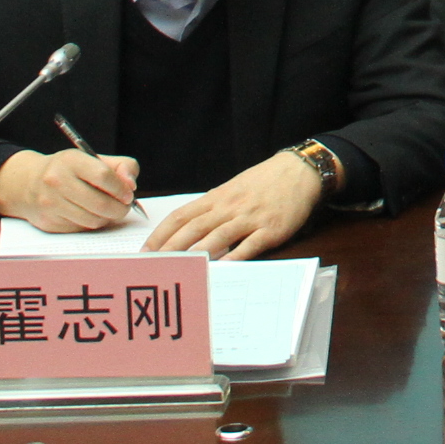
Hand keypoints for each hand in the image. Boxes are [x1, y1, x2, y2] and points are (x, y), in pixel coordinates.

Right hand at [0, 147, 141, 230]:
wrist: (28, 183)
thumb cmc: (69, 170)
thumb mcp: (93, 158)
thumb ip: (121, 166)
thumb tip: (131, 186)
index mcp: (71, 161)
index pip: (103, 176)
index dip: (121, 188)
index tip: (129, 194)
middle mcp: (57, 181)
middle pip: (100, 203)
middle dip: (119, 209)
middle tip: (124, 207)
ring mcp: (51, 203)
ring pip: (92, 220)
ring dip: (107, 218)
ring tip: (109, 210)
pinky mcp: (49, 222)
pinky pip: (81, 229)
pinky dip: (91, 224)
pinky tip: (91, 214)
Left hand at [143, 149, 320, 258]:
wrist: (299, 172)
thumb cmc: (263, 182)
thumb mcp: (232, 189)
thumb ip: (212, 209)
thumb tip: (188, 229)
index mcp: (216, 197)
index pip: (181, 216)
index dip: (161, 234)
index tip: (145, 250)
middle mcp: (229, 207)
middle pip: (193, 229)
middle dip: (170, 249)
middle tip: (153, 266)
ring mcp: (249, 218)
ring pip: (217, 237)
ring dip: (196, 255)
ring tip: (179, 271)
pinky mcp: (270, 229)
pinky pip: (249, 245)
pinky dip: (234, 257)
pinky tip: (222, 269)